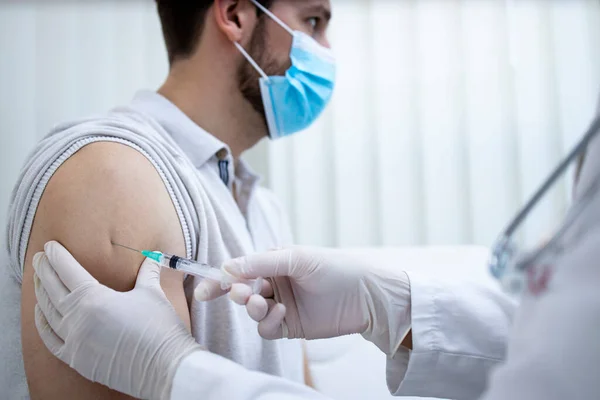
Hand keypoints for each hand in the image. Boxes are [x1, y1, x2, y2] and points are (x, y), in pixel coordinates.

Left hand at [33, 241, 201, 399]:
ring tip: (38, 281)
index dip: (58, 256)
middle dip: (44, 271)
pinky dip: (42, 324)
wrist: (163, 367)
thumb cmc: (158, 328)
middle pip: (52, 289)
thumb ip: (147, 273)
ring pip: (47, 312)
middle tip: (39, 258)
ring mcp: (74, 341)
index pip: (67, 271)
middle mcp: (77, 319)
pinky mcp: (76, 359)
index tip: (51, 246)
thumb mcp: (152, 294)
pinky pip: (50, 339)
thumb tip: (154, 256)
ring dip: (40, 294)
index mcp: (94, 298)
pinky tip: (41, 314)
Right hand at [196, 247, 411, 354]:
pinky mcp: (288, 326)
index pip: (239, 270)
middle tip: (239, 294)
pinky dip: (268, 322)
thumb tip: (226, 267)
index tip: (202, 290)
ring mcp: (280, 305)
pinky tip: (282, 313)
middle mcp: (274, 283)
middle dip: (235, 293)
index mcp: (273, 262)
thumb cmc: (334, 267)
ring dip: (251, 308)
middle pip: (241, 291)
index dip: (219, 280)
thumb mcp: (296, 258)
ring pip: (251, 311)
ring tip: (262, 302)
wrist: (365, 296)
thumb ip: (260, 264)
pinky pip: (266, 328)